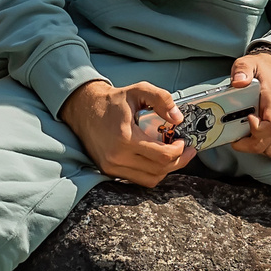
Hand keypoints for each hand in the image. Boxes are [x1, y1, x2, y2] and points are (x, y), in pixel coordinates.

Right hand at [63, 80, 193, 185]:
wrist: (84, 109)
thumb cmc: (112, 101)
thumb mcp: (138, 90)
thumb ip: (161, 99)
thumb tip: (178, 118)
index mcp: (126, 138)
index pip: (163, 156)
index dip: (180, 151)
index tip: (184, 142)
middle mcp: (117, 157)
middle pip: (159, 170)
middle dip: (178, 161)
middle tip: (186, 151)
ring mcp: (112, 167)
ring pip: (150, 179)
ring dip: (166, 169)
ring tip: (173, 156)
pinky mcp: (109, 171)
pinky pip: (138, 179)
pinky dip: (152, 172)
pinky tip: (156, 160)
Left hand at [229, 50, 270, 157]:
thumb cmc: (265, 68)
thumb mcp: (249, 62)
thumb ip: (242, 70)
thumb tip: (237, 81)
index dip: (257, 131)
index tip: (246, 121)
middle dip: (251, 145)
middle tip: (237, 137)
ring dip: (259, 147)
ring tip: (247, 136)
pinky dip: (266, 144)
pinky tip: (257, 135)